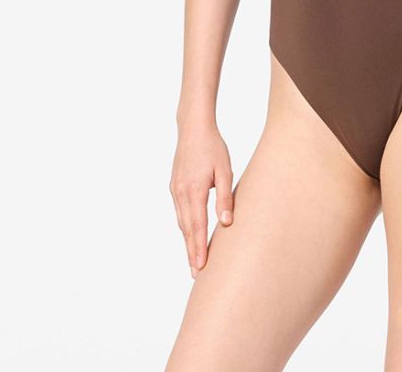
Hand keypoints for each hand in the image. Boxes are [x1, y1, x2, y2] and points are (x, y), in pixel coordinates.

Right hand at [169, 123, 233, 277]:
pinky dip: (184, 226)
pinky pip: (179, 211)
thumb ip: (225, 197)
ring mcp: (175, 190)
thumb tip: (226, 224)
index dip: (198, 249)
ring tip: (194, 258)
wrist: (193, 128)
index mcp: (194, 191)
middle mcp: (180, 193)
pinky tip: (190, 233)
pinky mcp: (174, 186)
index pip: (197, 227)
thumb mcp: (224, 171)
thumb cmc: (213, 147)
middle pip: (186, 229)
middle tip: (196, 274)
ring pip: (181, 222)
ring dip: (187, 241)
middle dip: (191, 252)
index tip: (200, 267)